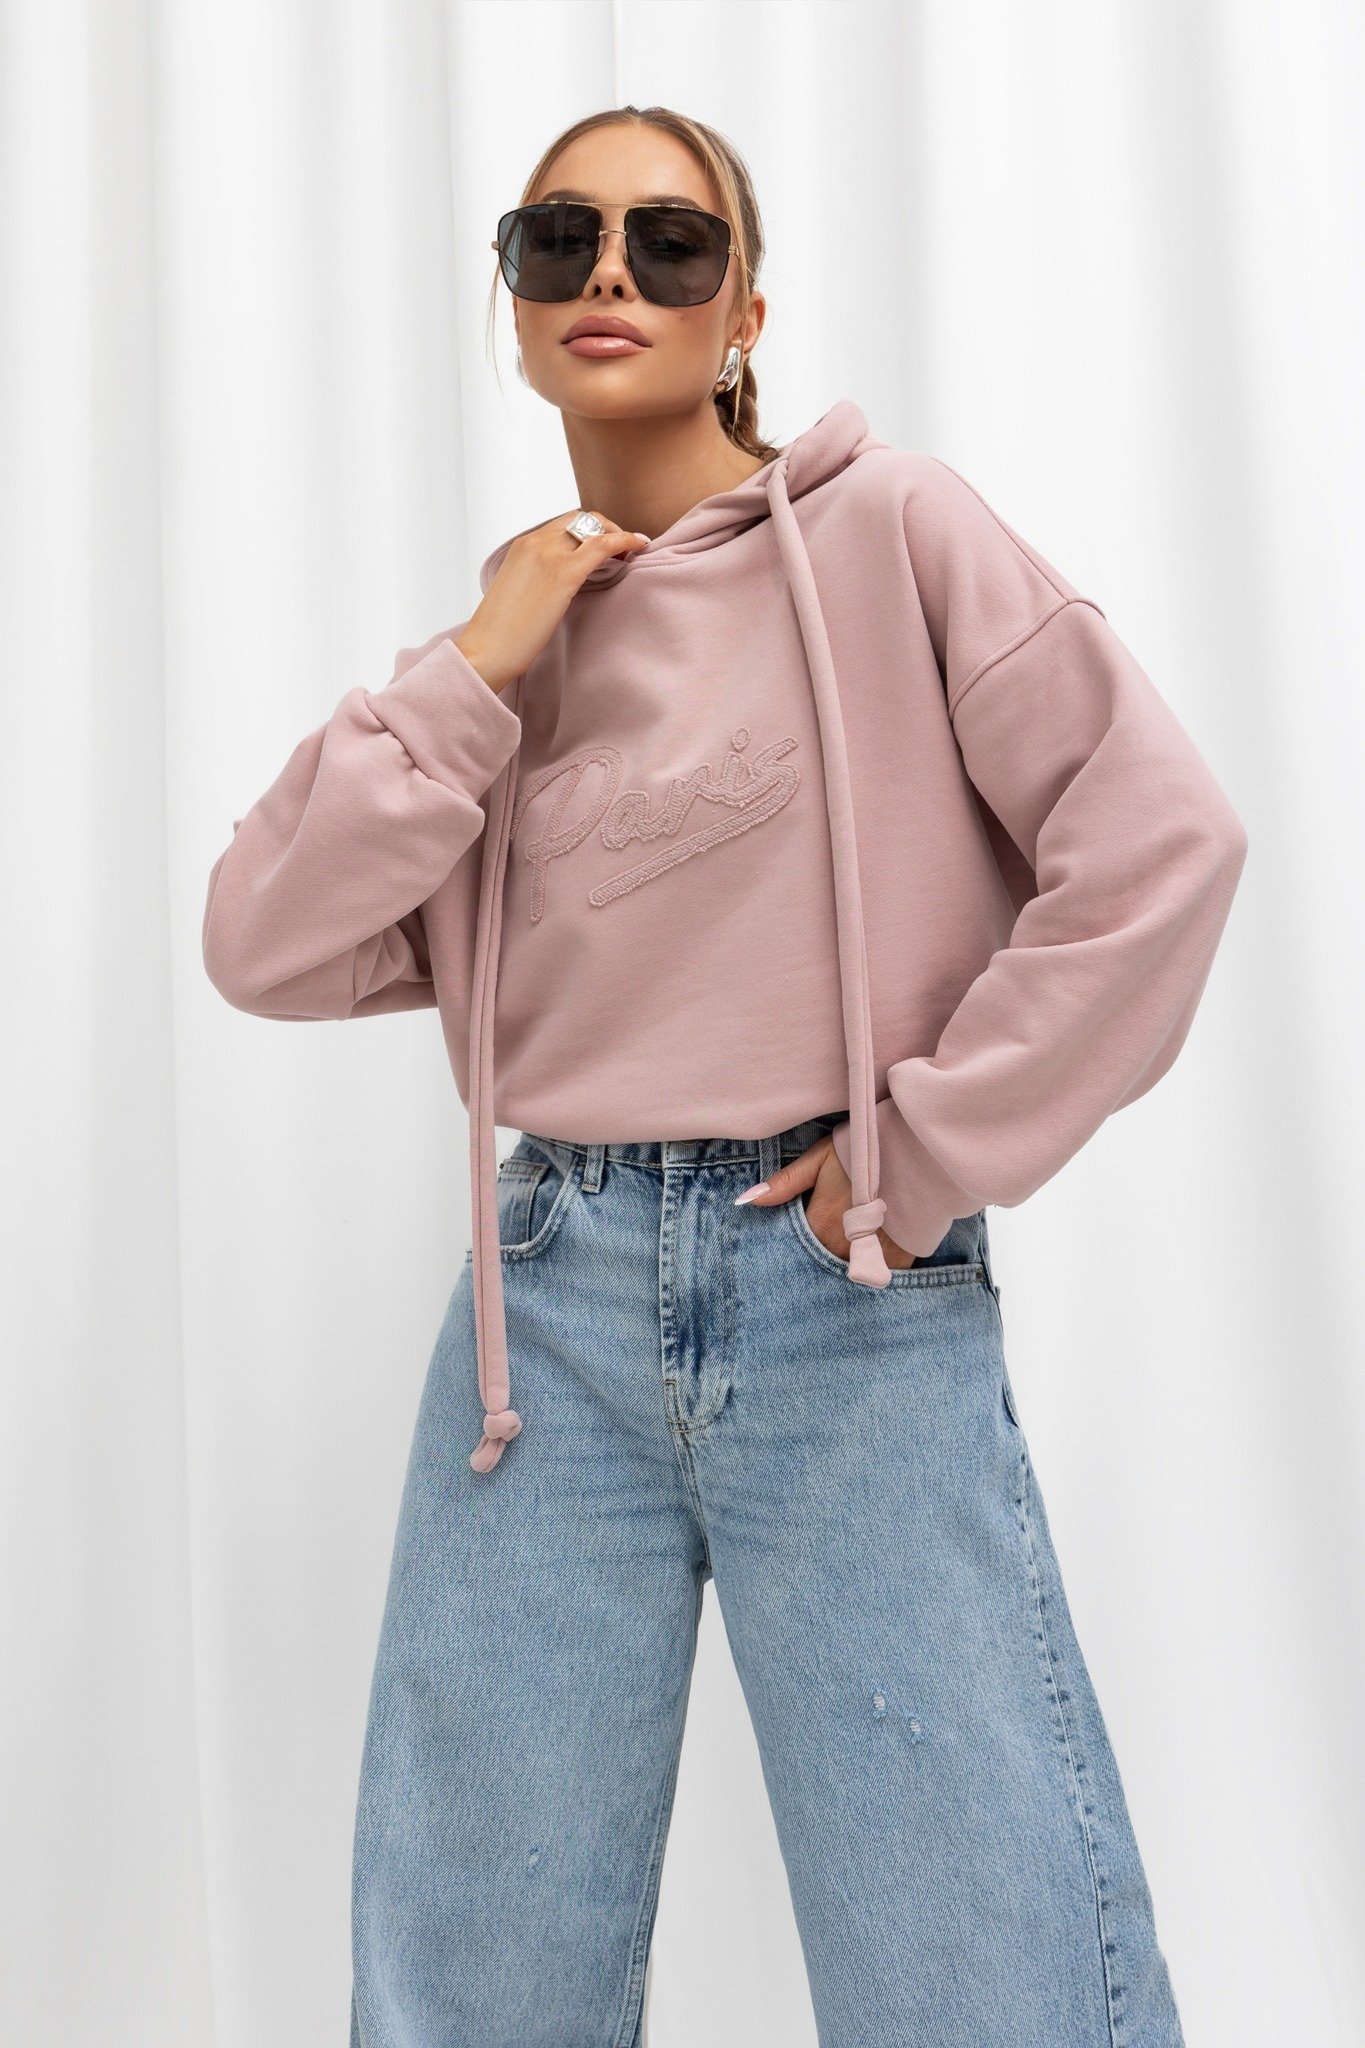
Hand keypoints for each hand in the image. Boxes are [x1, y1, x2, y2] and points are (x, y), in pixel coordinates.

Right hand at [455, 509, 648, 691]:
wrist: (487, 649)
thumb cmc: (500, 632)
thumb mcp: (518, 591)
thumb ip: (537, 578)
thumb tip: (558, 585)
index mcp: (522, 545)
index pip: (564, 524)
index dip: (589, 531)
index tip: (603, 545)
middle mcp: (536, 543)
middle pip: (581, 518)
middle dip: (606, 528)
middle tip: (621, 548)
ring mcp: (549, 555)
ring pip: (594, 527)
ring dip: (617, 534)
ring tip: (632, 551)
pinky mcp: (564, 574)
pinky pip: (603, 546)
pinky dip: (625, 540)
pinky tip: (639, 547)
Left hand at [739, 1134, 915, 1268]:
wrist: (917, 1157)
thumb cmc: (862, 1154)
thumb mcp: (819, 1159)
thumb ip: (784, 1183)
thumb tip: (745, 1200)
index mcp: (818, 1225)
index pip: (792, 1251)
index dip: (792, 1246)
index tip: (792, 1244)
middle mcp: (840, 1249)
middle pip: (818, 1265)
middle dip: (813, 1262)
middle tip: (823, 1246)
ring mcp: (869, 1258)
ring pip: (844, 1273)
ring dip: (839, 1266)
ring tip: (841, 1254)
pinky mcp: (896, 1264)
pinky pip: (874, 1276)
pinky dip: (868, 1268)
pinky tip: (866, 1257)